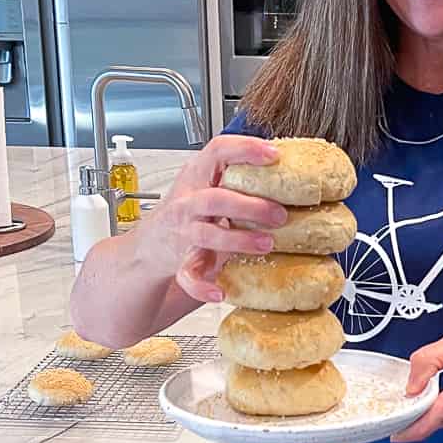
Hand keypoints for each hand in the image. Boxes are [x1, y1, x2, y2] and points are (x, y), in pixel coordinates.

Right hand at [133, 134, 286, 303]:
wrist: (151, 243)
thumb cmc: (191, 211)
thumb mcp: (210, 184)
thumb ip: (239, 178)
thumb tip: (291, 169)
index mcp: (199, 176)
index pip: (218, 152)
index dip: (245, 149)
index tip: (273, 155)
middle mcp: (189, 202)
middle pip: (215, 198)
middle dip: (249, 205)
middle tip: (280, 214)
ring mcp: (184, 232)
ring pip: (206, 234)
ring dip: (238, 240)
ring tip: (266, 244)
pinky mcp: (180, 261)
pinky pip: (188, 276)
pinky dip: (202, 286)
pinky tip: (219, 293)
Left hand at [392, 329, 442, 442]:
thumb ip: (429, 360)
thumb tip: (411, 387)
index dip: (421, 422)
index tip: (399, 430)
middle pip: (440, 418)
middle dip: (414, 419)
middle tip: (395, 411)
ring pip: (441, 422)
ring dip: (424, 414)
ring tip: (419, 396)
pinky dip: (435, 414)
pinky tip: (434, 400)